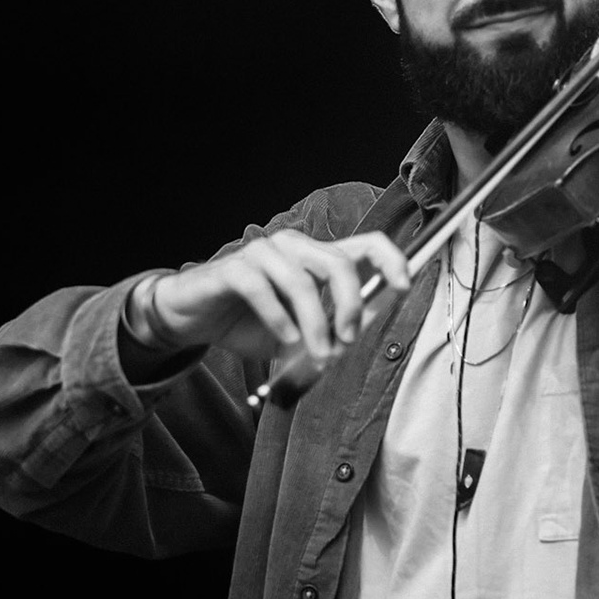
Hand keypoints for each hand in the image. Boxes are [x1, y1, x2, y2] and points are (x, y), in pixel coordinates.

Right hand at [137, 230, 410, 365]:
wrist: (195, 319)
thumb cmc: (251, 322)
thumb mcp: (299, 332)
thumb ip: (330, 330)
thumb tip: (358, 338)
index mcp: (317, 257)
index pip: (367, 244)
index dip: (392, 261)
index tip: (403, 287)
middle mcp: (294, 246)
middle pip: (339, 264)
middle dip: (350, 307)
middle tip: (346, 342)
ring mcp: (262, 253)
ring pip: (302, 281)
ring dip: (315, 324)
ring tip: (316, 355)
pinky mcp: (233, 268)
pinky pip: (263, 289)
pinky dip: (279, 318)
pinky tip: (283, 338)